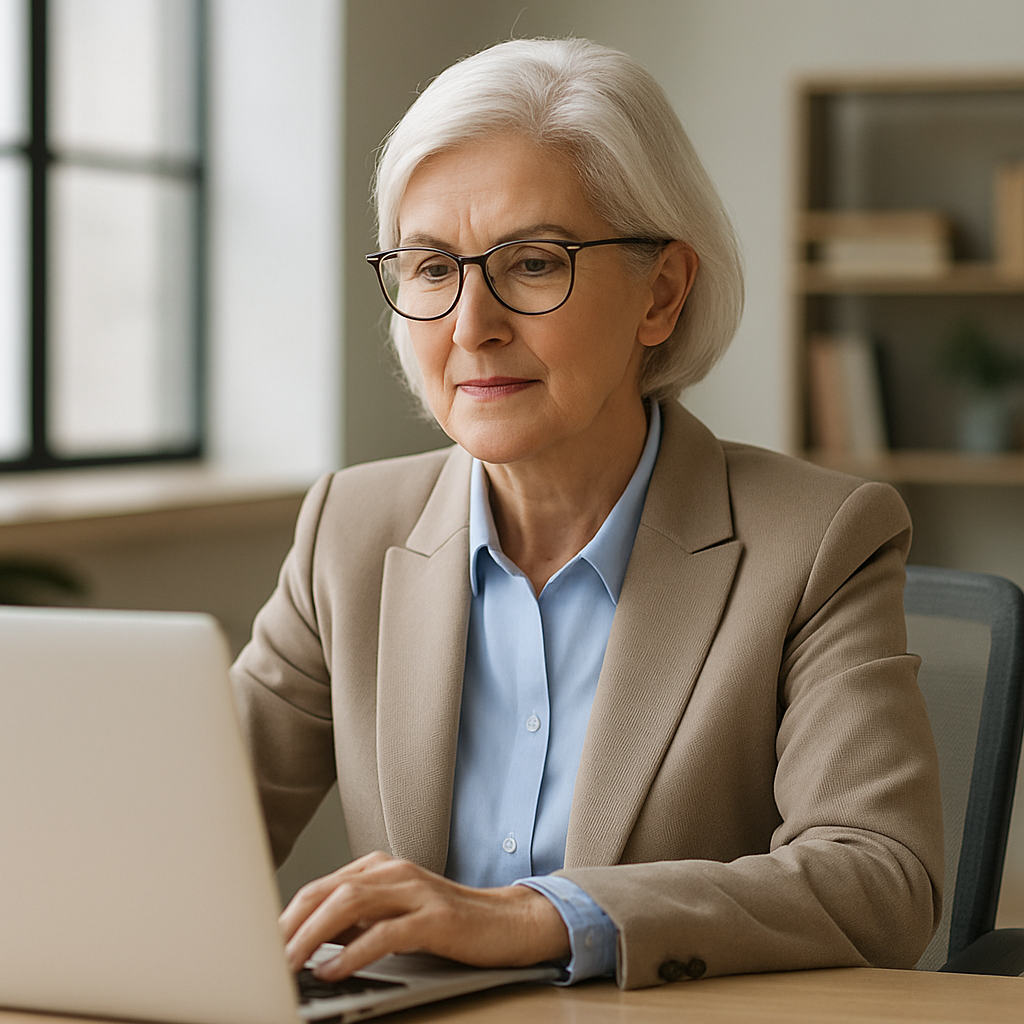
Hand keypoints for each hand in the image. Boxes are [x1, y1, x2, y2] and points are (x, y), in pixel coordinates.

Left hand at [279, 851, 570, 979]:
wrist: (507, 922)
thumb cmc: (447, 922)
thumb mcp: (394, 916)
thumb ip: (356, 921)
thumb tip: (307, 943)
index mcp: (380, 868)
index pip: (320, 887)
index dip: (286, 916)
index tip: (259, 945)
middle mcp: (394, 872)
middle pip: (328, 890)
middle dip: (289, 924)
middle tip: (261, 956)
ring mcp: (416, 891)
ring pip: (350, 904)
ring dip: (312, 936)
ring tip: (288, 964)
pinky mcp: (436, 917)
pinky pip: (386, 932)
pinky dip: (354, 951)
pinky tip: (334, 969)